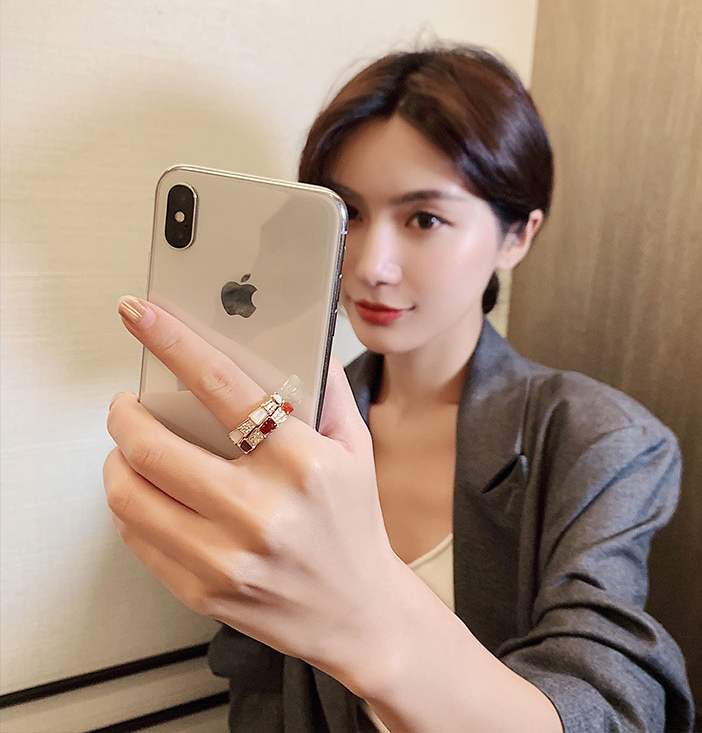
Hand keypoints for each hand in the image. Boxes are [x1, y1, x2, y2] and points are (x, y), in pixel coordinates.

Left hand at [104, 296, 400, 690]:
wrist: (357, 613)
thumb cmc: (353, 525)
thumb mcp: (356, 449)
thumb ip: (328, 389)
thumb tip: (299, 340)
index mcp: (302, 463)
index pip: (222, 386)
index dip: (173, 342)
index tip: (140, 315)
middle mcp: (261, 511)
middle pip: (155, 447)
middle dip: (124, 414)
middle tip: (126, 404)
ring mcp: (227, 558)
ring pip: (131, 496)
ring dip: (118, 459)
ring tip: (130, 448)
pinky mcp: (203, 591)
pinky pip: (138, 538)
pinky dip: (130, 505)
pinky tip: (147, 493)